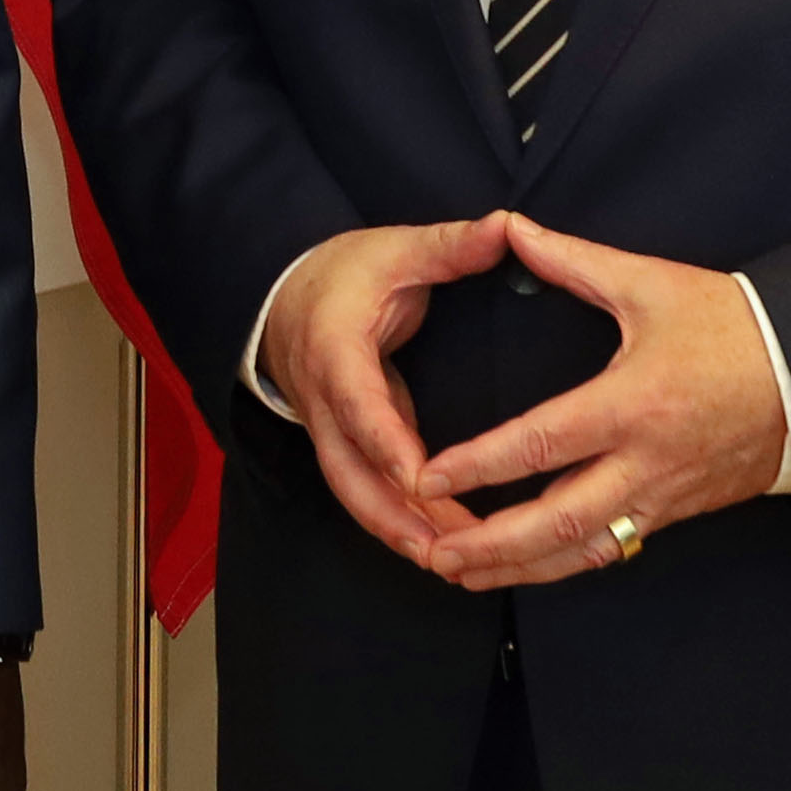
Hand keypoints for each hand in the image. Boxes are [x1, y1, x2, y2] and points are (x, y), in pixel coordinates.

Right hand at [258, 214, 516, 568]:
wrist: (285, 297)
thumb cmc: (344, 274)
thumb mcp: (395, 249)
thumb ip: (449, 246)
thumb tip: (504, 227)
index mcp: (336, 351)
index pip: (358, 405)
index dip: (386, 443)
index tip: (421, 477)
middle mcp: (325, 402)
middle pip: (350, 472)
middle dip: (395, 515)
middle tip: (446, 549)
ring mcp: (328, 431)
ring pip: (354, 495)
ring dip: (399, 530)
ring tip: (453, 563)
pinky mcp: (343, 447)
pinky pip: (365, 494)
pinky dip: (398, 523)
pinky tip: (442, 546)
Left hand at [412, 215, 790, 589]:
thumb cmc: (733, 325)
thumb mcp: (651, 283)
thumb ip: (573, 261)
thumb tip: (512, 230)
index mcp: (631, 402)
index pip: (539, 445)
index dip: (477, 466)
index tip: (427, 478)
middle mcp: (644, 460)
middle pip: (556, 520)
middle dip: (490, 545)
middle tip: (435, 553)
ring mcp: (663, 495)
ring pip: (583, 550)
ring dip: (520, 569)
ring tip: (465, 575)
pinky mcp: (677, 512)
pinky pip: (614, 549)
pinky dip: (566, 564)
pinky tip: (528, 570)